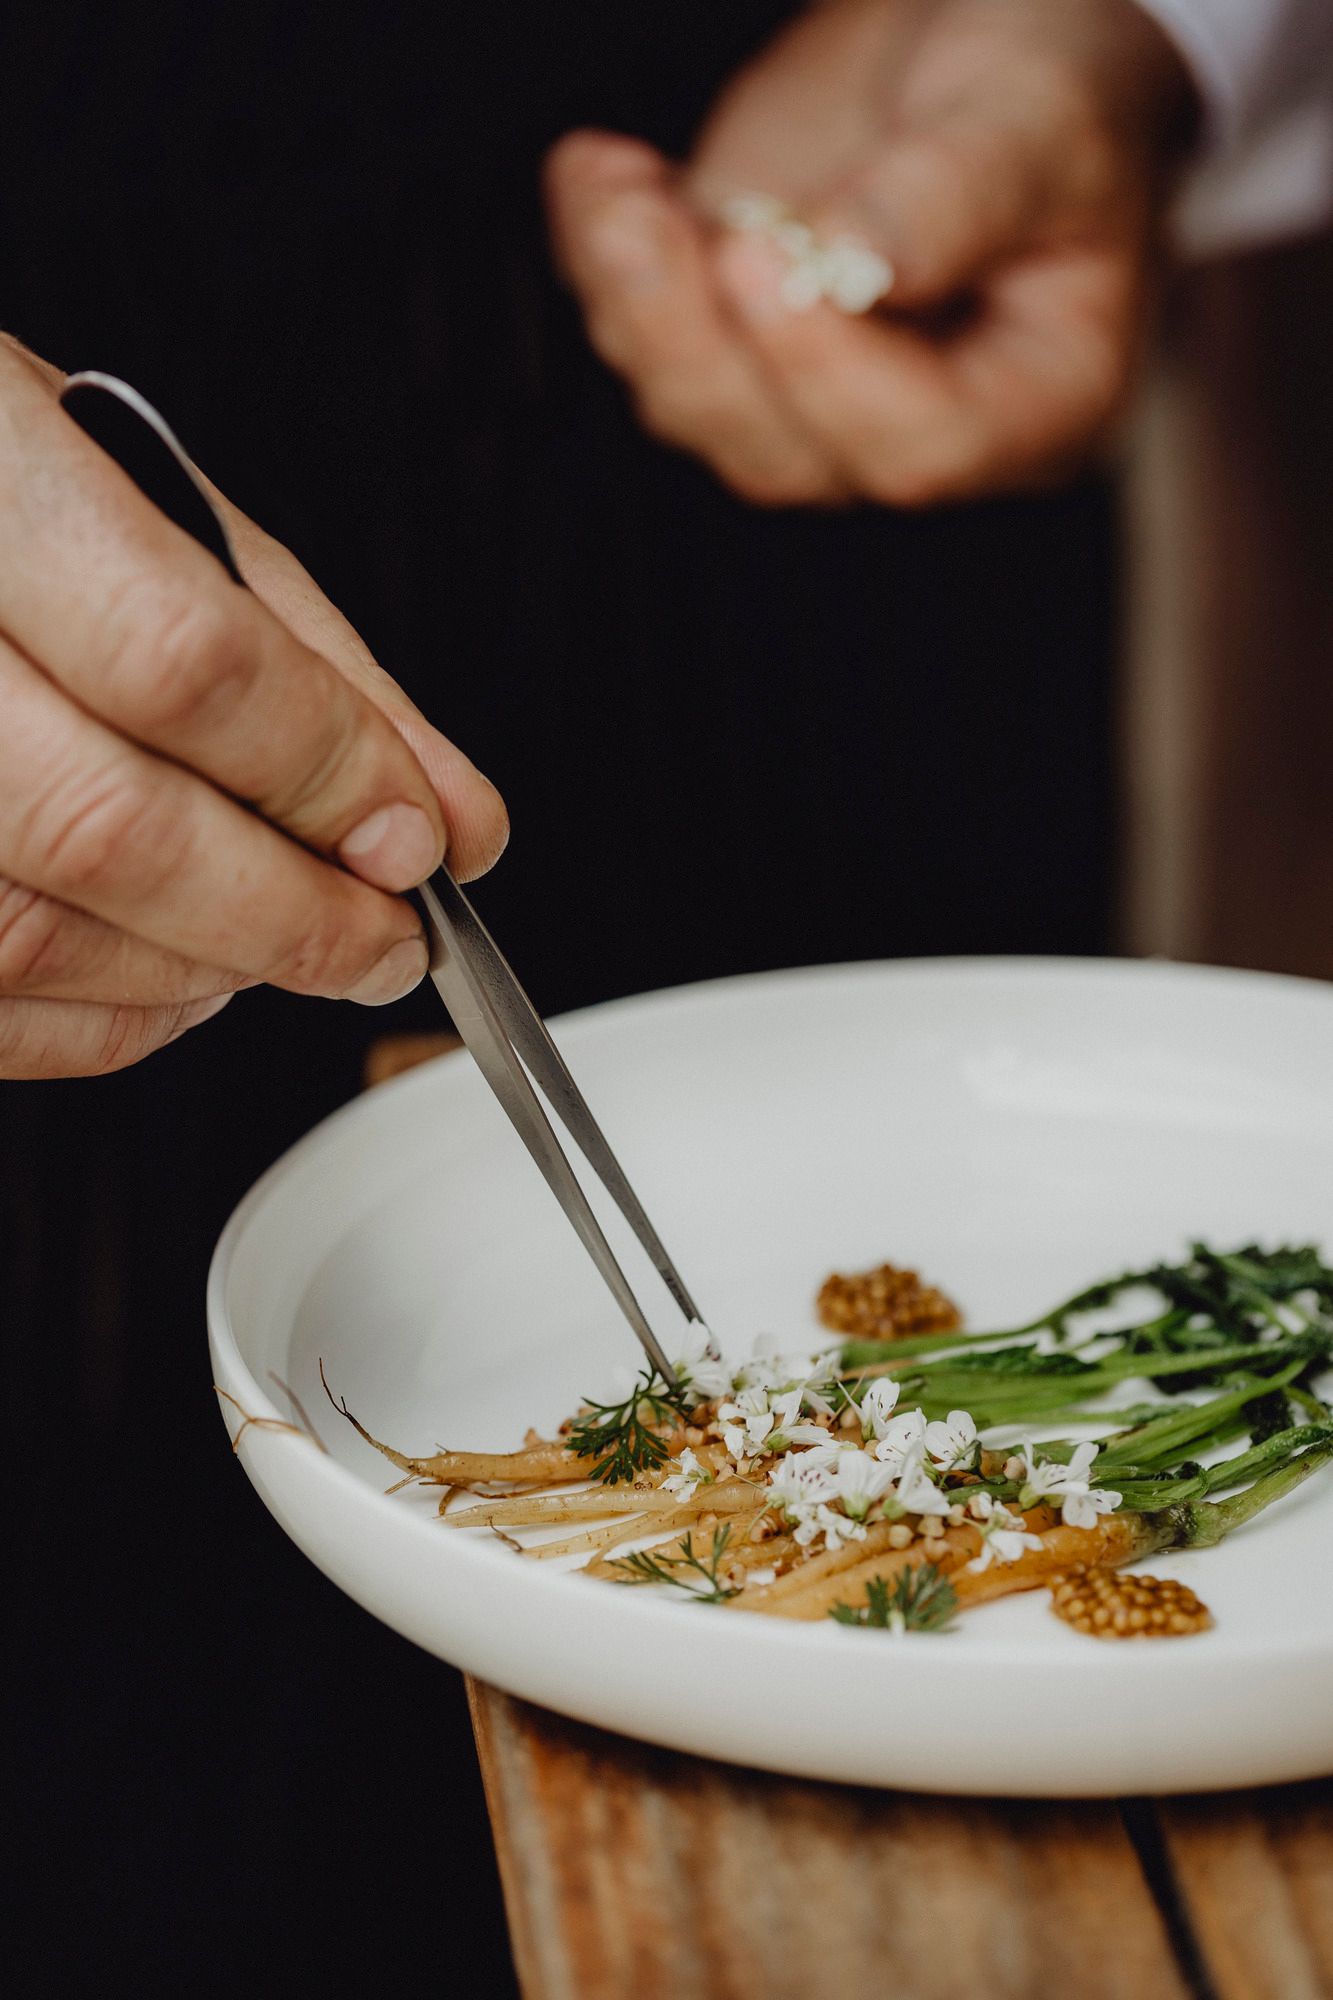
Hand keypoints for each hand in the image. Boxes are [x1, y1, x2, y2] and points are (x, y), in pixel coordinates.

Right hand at [0, 338, 507, 1077]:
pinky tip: (181, 978)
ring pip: (39, 938)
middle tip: (389, 938)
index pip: (186, 664)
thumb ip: (315, 662)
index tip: (423, 837)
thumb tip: (457, 820)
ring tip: (289, 939)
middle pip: (116, 831)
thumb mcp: (152, 502)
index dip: (330, 775)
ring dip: (212, 972)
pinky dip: (110, 1023)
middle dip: (296, 914)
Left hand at [545, 0, 1195, 505]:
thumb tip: (852, 264)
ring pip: (698, 410)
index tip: (769, 256)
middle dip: (709, 350)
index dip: (829, 374)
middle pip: (786, 456)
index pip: (921, 447)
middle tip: (682, 225)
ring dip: (637, 304)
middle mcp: (916, 421)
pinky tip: (596, 171)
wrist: (985, 32)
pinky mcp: (732, 332)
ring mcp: (812, 388)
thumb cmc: (1055, 82)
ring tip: (615, 181)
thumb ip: (960, 194)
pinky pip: (644, 340)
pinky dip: (600, 259)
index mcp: (1034, 401)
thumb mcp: (1040, 114)